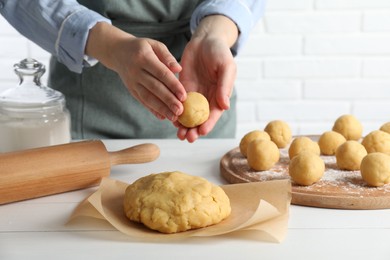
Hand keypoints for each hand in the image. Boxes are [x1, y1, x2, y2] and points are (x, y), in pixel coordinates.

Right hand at [86, 23, 185, 120]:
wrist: (117, 51)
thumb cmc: (141, 47)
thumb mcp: (154, 44)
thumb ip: (167, 56)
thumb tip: (179, 69)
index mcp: (144, 57)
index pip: (161, 73)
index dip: (173, 85)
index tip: (183, 96)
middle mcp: (136, 71)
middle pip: (155, 87)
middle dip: (168, 100)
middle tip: (180, 111)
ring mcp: (132, 82)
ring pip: (148, 97)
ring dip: (161, 108)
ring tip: (173, 117)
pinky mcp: (131, 90)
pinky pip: (142, 101)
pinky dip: (152, 110)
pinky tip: (162, 117)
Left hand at [175, 15, 237, 142]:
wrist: (204, 40)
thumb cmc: (219, 52)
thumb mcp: (226, 67)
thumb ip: (224, 86)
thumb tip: (224, 106)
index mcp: (219, 96)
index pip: (213, 114)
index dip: (208, 124)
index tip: (202, 132)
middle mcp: (206, 99)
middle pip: (199, 119)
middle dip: (194, 130)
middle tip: (187, 137)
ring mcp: (193, 95)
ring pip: (187, 114)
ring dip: (183, 125)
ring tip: (178, 134)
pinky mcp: (182, 88)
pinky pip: (176, 102)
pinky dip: (173, 111)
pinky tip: (169, 118)